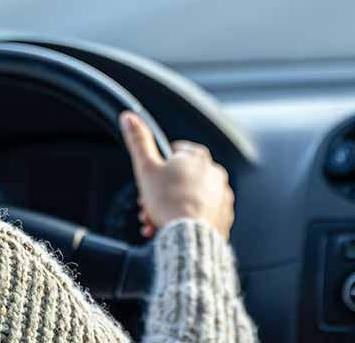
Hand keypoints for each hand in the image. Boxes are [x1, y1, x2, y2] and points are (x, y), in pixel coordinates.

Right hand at [119, 111, 234, 239]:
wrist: (189, 236)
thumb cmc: (169, 202)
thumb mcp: (146, 168)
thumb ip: (138, 141)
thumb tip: (129, 117)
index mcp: (198, 157)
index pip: (175, 153)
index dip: (158, 168)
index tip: (151, 182)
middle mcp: (215, 172)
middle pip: (182, 179)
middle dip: (162, 192)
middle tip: (149, 206)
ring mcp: (222, 194)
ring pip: (191, 197)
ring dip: (172, 207)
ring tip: (158, 221)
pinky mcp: (224, 214)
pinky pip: (203, 214)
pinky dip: (188, 219)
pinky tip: (175, 227)